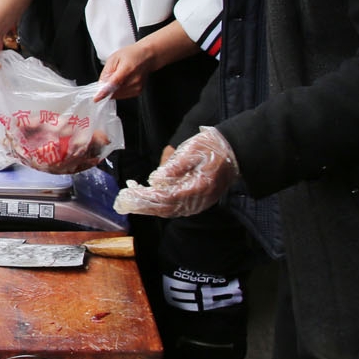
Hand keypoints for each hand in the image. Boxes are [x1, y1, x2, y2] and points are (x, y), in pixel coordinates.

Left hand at [95, 40, 160, 100]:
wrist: (147, 56)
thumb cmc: (131, 55)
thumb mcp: (114, 58)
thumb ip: (106, 72)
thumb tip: (100, 85)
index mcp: (128, 69)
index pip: (114, 83)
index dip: (104, 91)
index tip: (96, 98)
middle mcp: (134, 80)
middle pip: (114, 91)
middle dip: (107, 88)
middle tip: (109, 77)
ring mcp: (137, 87)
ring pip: (117, 95)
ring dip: (112, 90)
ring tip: (118, 77)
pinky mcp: (138, 91)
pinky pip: (122, 95)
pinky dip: (118, 91)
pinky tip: (122, 81)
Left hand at [117, 127, 238, 217]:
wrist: (235, 152)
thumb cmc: (212, 148)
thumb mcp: (192, 150)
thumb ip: (174, 166)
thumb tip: (156, 179)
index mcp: (198, 186)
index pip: (166, 197)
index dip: (145, 197)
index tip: (129, 193)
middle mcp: (199, 199)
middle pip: (165, 208)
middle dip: (142, 205)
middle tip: (123, 201)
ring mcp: (200, 203)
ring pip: (169, 211)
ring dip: (149, 207)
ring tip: (131, 201)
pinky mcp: (199, 202)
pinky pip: (176, 209)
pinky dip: (160, 206)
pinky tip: (148, 200)